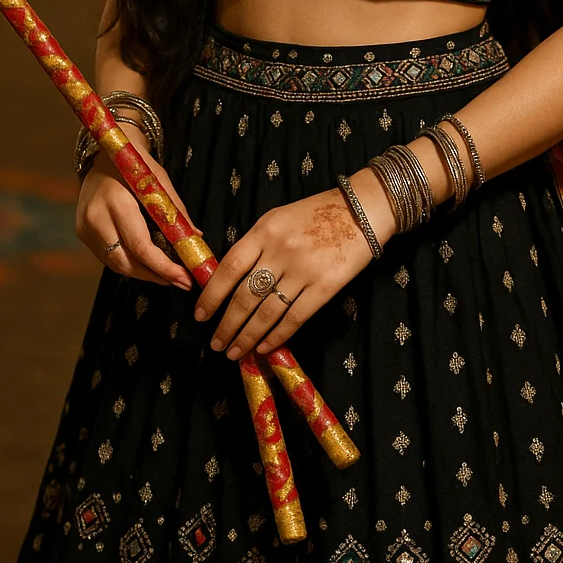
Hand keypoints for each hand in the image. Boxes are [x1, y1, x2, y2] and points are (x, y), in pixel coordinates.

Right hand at [75, 126, 195, 291]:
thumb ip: (175, 211)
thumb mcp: (159, 180)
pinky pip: (108, 256)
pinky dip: (130, 263)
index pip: (140, 246)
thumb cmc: (136, 164)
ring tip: (169, 276)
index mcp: (116, 202)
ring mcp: (85, 227)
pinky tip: (148, 264)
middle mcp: (95, 218)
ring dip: (144, 273)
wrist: (103, 153)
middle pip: (126, 262)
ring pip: (116, 264)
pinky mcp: (82, 232)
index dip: (163, 267)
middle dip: (156, 276)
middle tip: (181, 282)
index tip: (184, 278)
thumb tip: (195, 238)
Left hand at [192, 171, 395, 361]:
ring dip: (247, 337)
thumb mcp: (278, 218)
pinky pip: (294, 317)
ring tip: (234, 352)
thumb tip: (231, 280)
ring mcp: (303, 270)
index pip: (229, 268)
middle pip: (245, 296)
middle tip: (216, 343)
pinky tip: (265, 347)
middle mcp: (280, 251)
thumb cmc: (316, 213)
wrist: (361, 210)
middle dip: (227, 325)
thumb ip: (255, 245)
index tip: (200, 315)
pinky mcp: (325, 286)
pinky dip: (277, 336)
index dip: (212, 295)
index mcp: (264, 230)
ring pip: (266, 312)